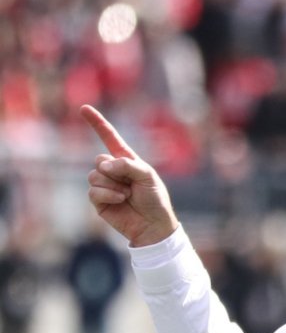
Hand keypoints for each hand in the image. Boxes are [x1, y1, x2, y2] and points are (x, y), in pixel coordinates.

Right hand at [82, 105, 178, 246]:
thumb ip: (126, 165)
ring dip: (113, 185)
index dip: (97, 123)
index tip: (84, 108)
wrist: (152, 224)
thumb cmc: (154, 199)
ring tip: (128, 195)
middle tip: (131, 184)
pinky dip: (108, 194)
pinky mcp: (98, 200)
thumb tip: (102, 165)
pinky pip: (93, 190)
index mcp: (126, 160)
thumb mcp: (147, 175)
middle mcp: (113, 170)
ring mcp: (104, 185)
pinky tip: (121, 201)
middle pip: (99, 159)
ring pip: (95, 175)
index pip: (109, 137)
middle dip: (114, 170)